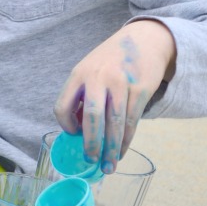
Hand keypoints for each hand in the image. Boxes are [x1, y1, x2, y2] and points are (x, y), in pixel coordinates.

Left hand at [54, 20, 175, 173]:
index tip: (74, 136)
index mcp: (79, 74)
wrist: (144, 39)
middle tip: (91, 160)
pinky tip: (121, 151)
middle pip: (91, 118)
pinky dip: (126, 141)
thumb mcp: (89, 68)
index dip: (65, 125)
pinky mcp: (141, 89)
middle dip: (91, 144)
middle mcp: (98, 77)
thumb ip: (82, 94)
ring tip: (108, 166)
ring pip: (114, 124)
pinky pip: (131, 121)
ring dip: (110, 149)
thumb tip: (78, 130)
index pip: (62, 106)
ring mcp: (121, 83)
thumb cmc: (112, 59)